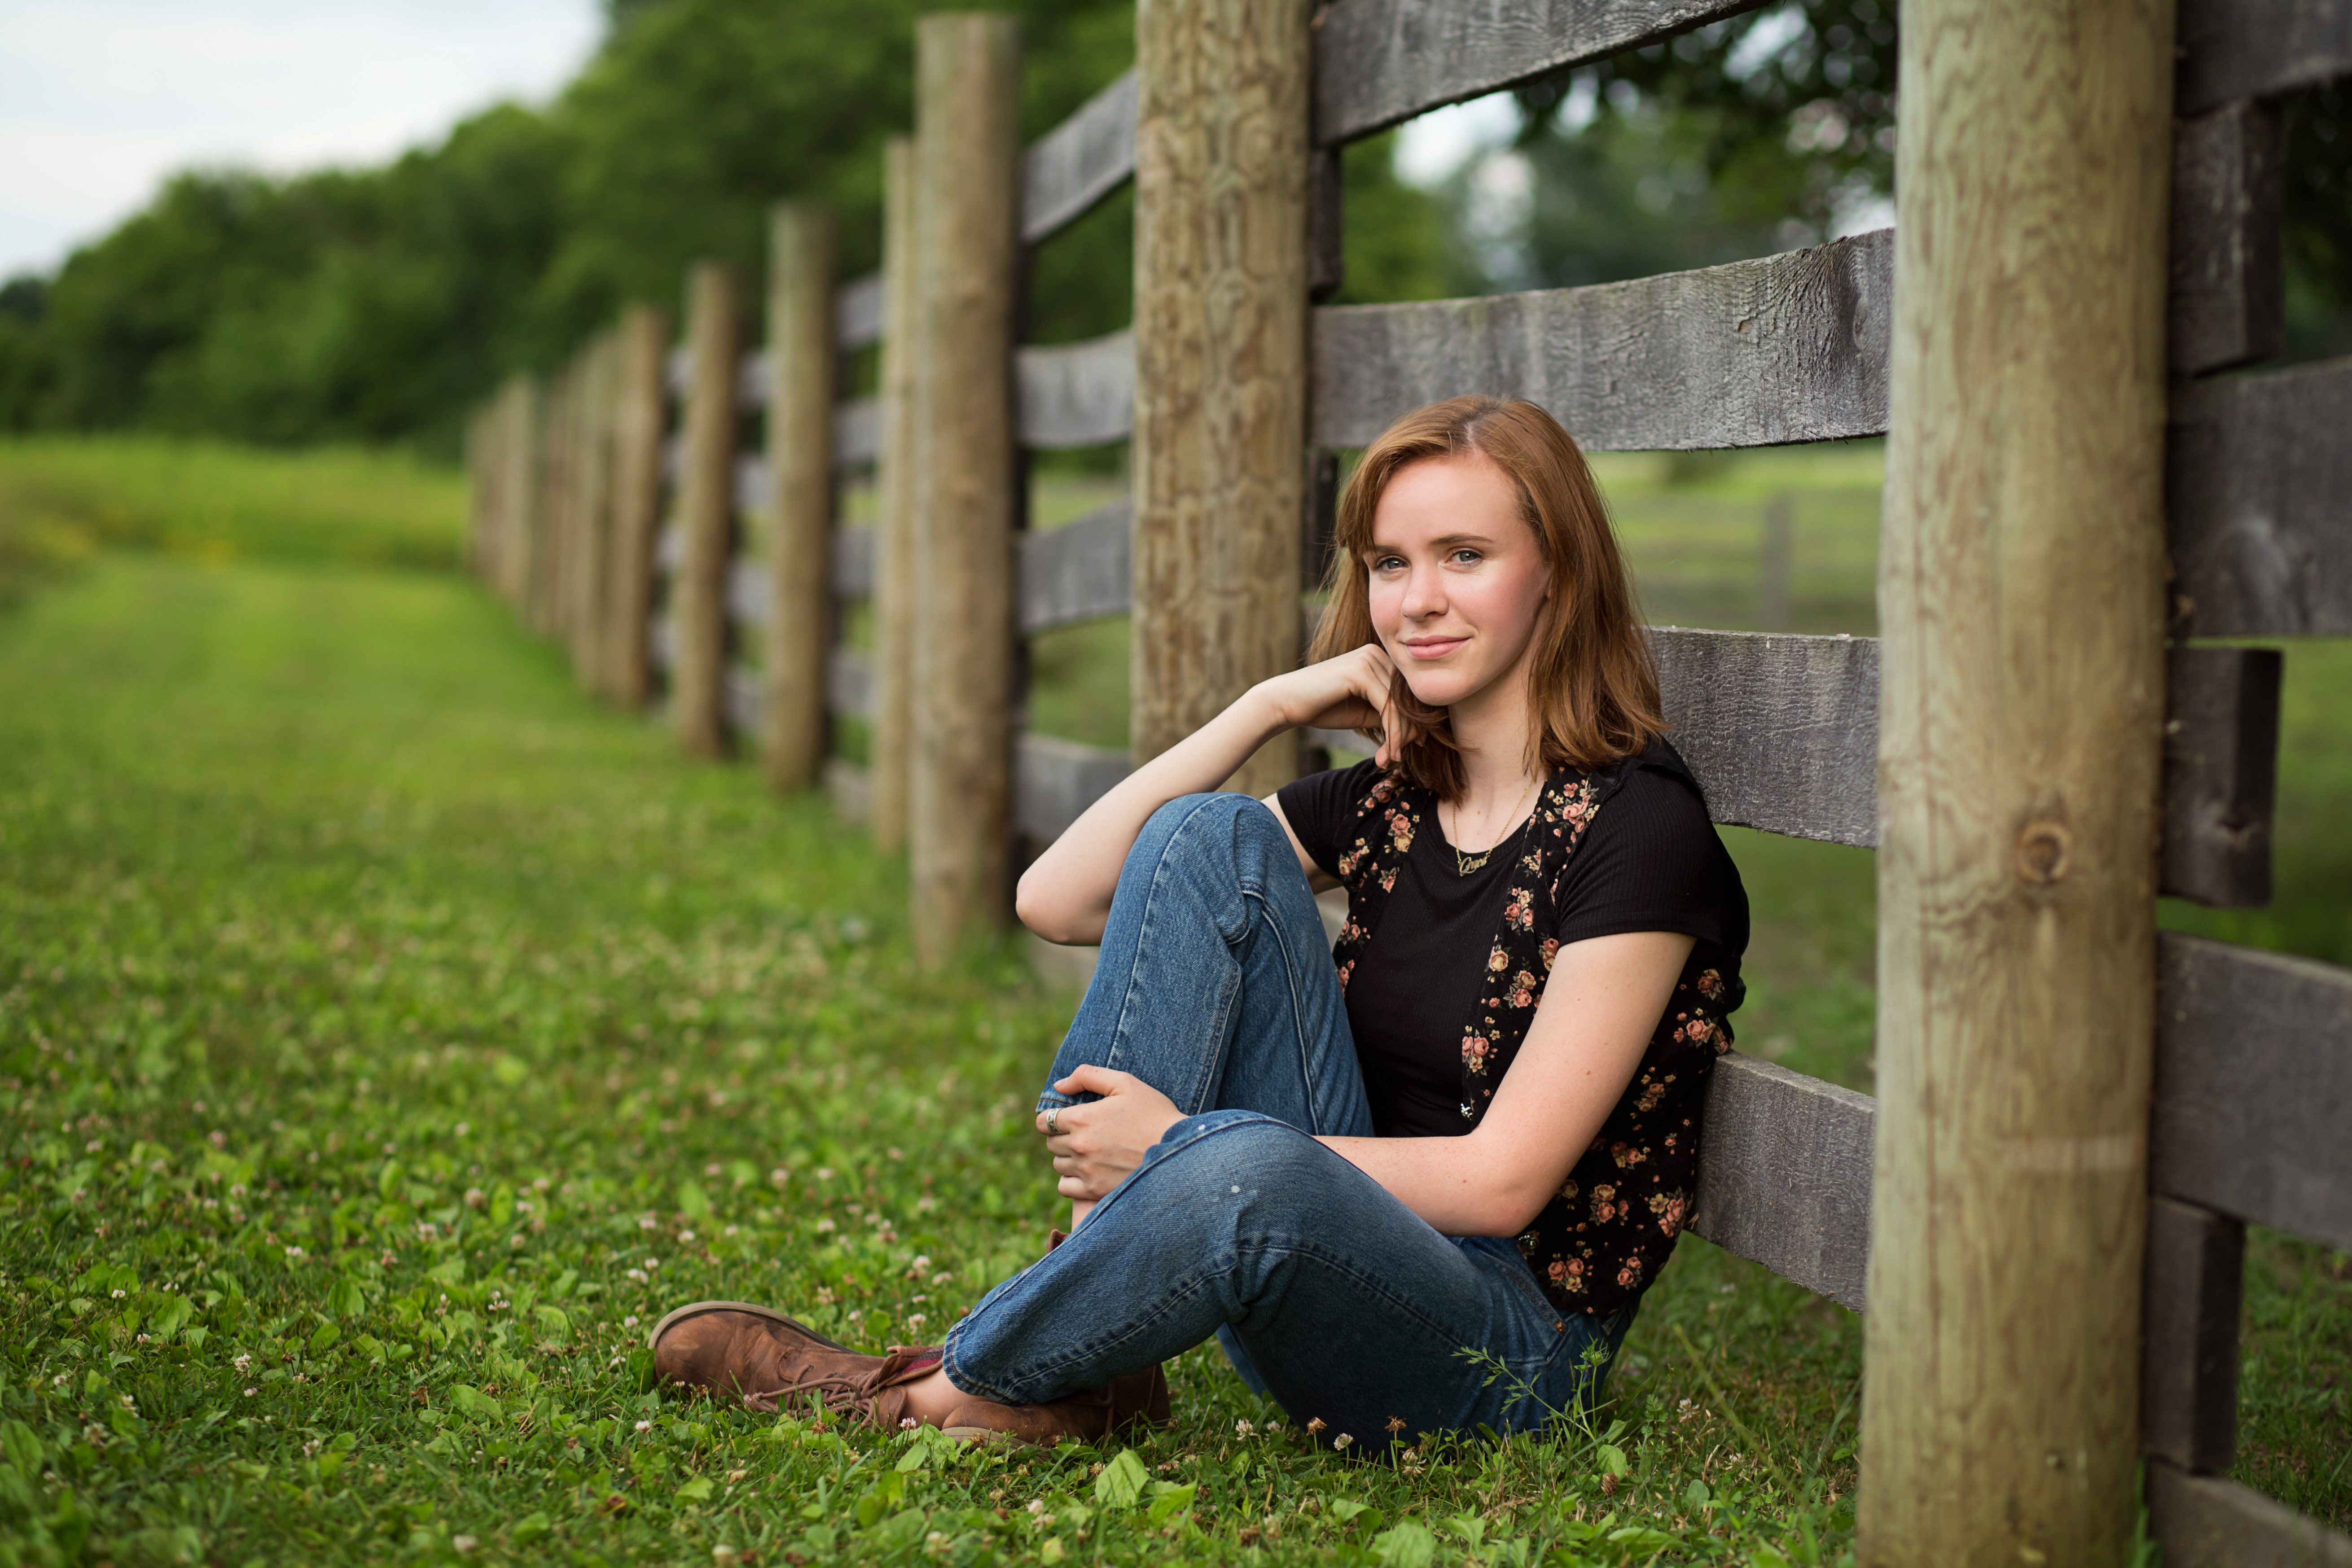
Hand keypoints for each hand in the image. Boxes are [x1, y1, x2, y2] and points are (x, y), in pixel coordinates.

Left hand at [1034, 1066, 1185, 1202]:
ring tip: (1091, 1152)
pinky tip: (1088, 1172)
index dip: (1053, 1119)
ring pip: (1058, 1165)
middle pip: (1051, 1143)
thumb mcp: (1125, 1083)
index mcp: (1082, 1118)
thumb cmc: (1154, 1113)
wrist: (1179, 1150)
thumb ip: (1088, 1076)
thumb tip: (1059, 1085)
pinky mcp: (1095, 1190)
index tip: (1066, 1120)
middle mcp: (1079, 1145)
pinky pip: (1065, 1187)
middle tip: (1085, 1134)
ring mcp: (1086, 1170)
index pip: (1044, 1121)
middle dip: (1063, 1137)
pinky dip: (1071, 1181)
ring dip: (1068, 1158)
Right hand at [1257, 644, 1405, 766]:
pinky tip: (1386, 754)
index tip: (1405, 749)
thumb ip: (1389, 714)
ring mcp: (1368, 660)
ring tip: (1390, 759)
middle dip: (1408, 732)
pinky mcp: (1360, 672)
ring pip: (1400, 705)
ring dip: (1400, 737)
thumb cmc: (1322, 708)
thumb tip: (1422, 732)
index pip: (1408, 692)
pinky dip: (1391, 734)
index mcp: (1378, 658)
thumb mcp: (1364, 711)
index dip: (1412, 723)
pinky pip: (1387, 707)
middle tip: (1399, 757)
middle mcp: (1376, 654)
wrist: (1285, 703)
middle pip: (1408, 697)